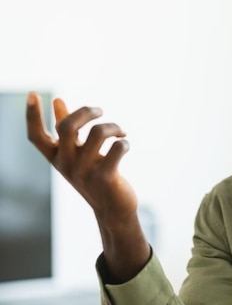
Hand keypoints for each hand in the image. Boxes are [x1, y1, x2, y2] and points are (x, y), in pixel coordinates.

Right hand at [26, 92, 148, 281]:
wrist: (113, 210)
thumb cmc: (94, 176)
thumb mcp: (77, 153)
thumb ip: (68, 130)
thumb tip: (58, 101)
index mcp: (56, 158)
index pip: (36, 137)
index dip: (32, 115)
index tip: (33, 94)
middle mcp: (66, 165)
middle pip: (67, 127)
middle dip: (85, 111)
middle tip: (99, 111)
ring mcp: (85, 172)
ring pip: (98, 133)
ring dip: (112, 126)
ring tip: (120, 131)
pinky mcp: (105, 178)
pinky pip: (117, 149)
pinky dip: (124, 142)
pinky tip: (125, 144)